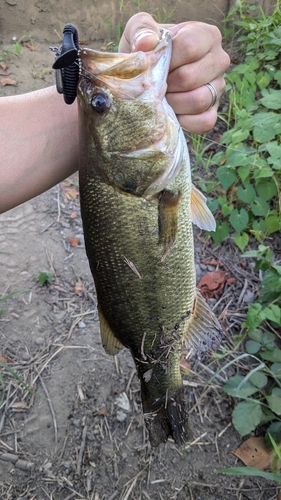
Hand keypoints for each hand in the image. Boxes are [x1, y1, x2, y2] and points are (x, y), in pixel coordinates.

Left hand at [119, 13, 229, 133]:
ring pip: (199, 101)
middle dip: (166, 85)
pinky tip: (172, 113)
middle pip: (190, 78)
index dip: (167, 61)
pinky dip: (184, 121)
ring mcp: (219, 87)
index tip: (154, 65)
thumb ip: (141, 30)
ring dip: (173, 104)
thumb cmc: (147, 50)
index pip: (190, 47)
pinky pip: (204, 122)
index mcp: (206, 35)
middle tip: (156, 85)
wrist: (148, 76)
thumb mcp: (139, 31)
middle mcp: (219, 60)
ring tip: (162, 98)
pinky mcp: (213, 111)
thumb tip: (147, 44)